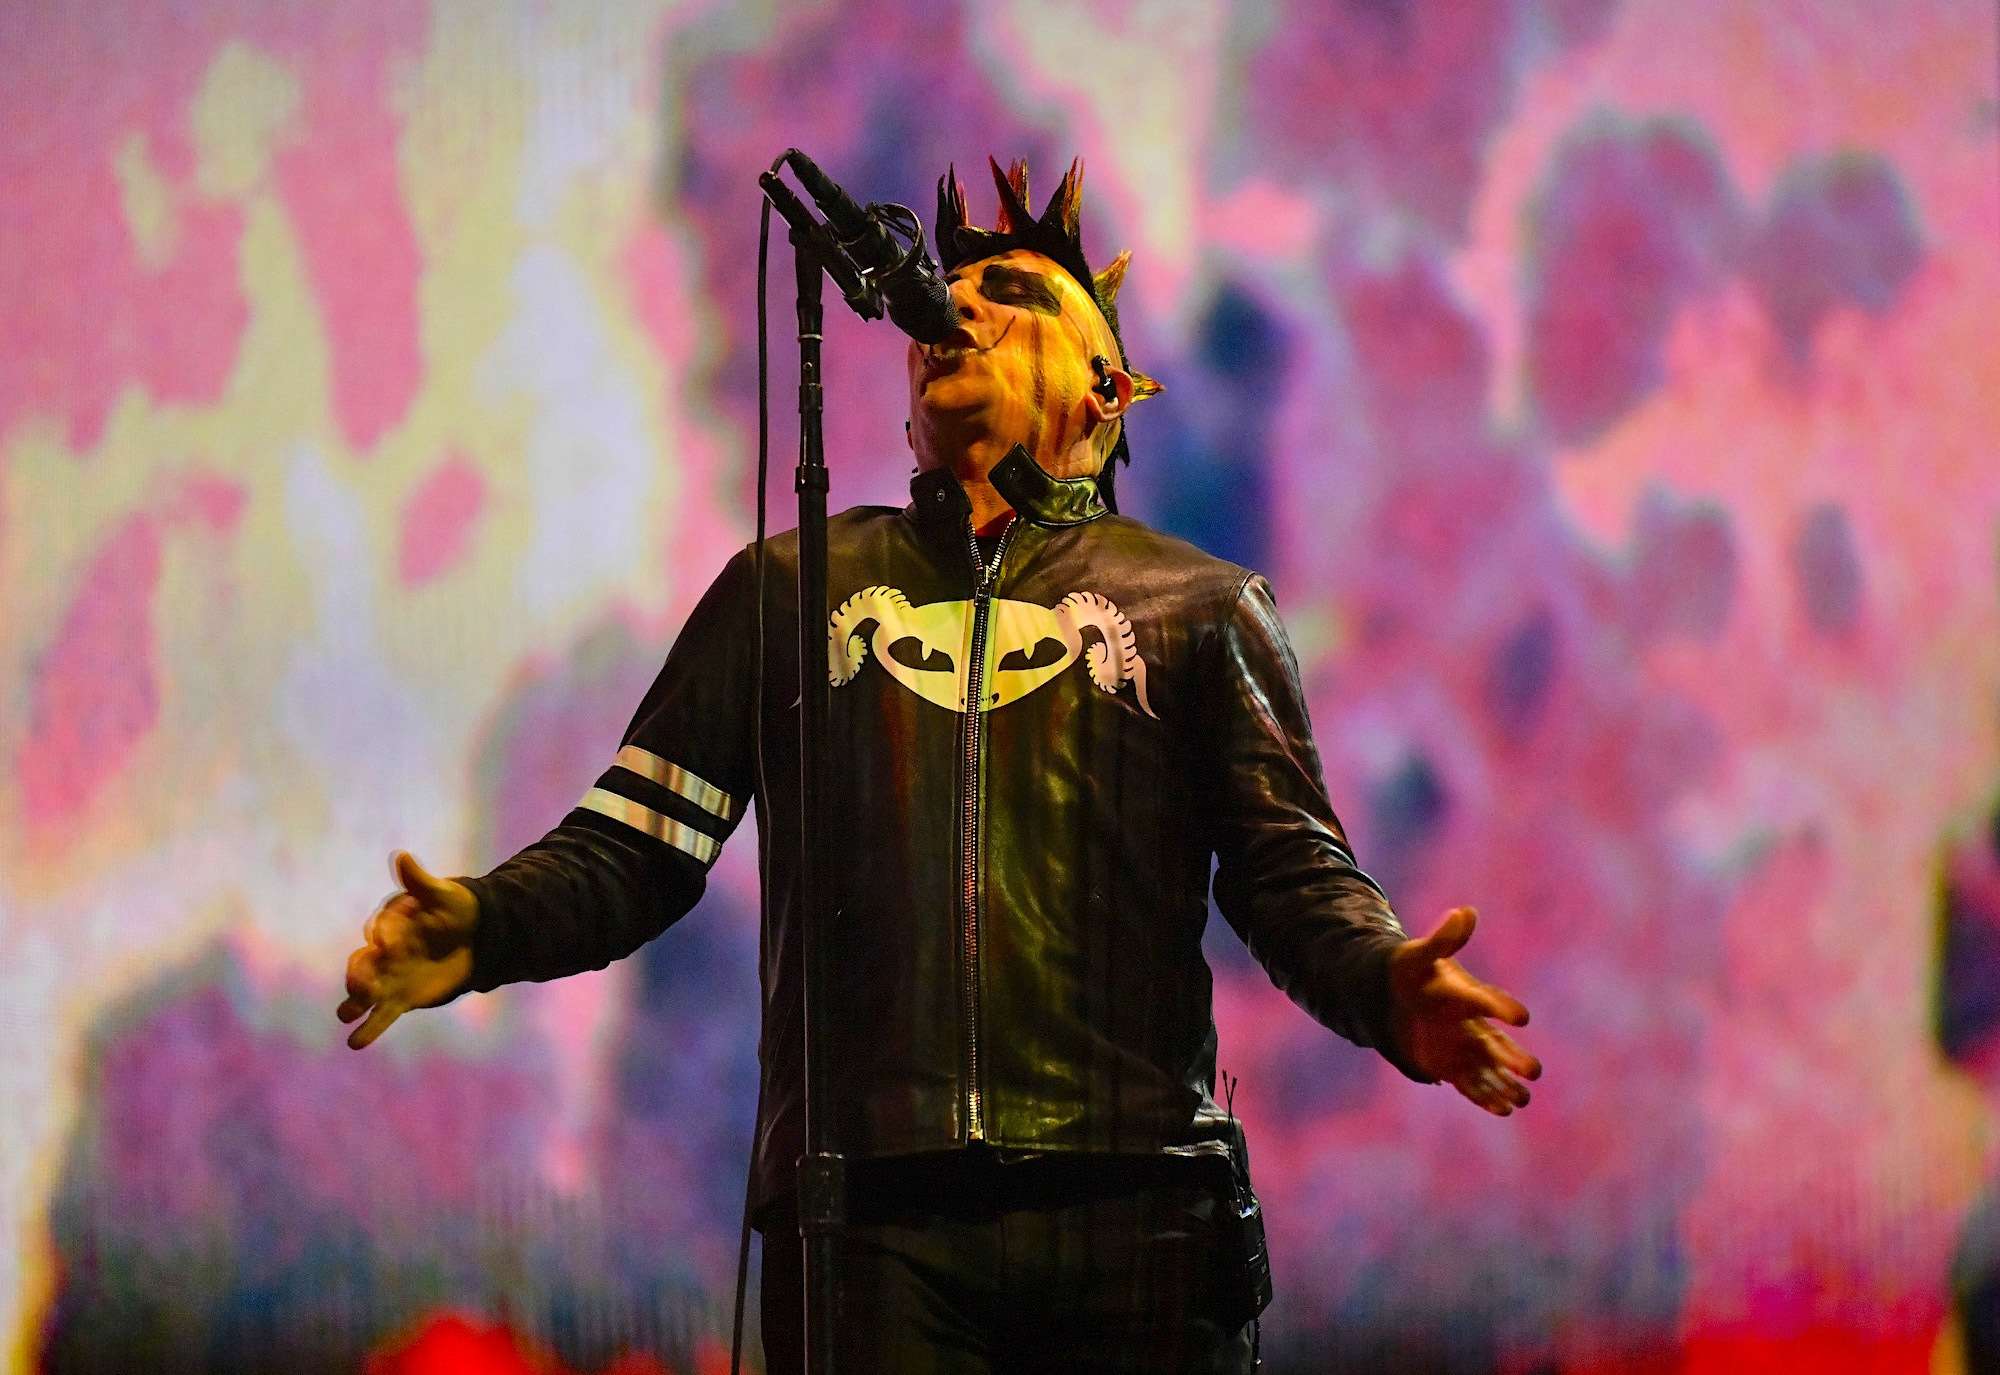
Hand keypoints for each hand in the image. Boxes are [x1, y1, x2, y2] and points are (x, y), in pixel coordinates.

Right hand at [337, 850, 479, 1049]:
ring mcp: (389, 977)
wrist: (476, 936)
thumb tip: (401, 855)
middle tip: (361, 984)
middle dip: (358, 974)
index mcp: (390, 925)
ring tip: (348, 1014)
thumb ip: (419, 881)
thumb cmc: (456, 909)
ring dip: (355, 1001)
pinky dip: (369, 1028)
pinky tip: (356, 1042)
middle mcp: (383, 952)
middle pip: (361, 964)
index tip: (387, 941)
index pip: (380, 930)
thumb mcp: (442, 894)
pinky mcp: (400, 998)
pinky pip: (381, 1015)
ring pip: (363, 991)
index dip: (382, 936)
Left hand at [1386, 906, 1540, 1114]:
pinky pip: (1471, 1085)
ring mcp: (1464, 1048)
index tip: (1520, 1016)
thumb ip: (1444, 939)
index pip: (1488, 1001)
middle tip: (1533, 1071)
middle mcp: (1473, 1025)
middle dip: (1514, 1057)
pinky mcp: (1451, 1067)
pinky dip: (1485, 1097)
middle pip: (1497, 1044)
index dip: (1502, 1007)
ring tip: (1522, 1099)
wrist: (1393, 997)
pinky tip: (1503, 1111)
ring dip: (1505, 1084)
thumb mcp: (1420, 955)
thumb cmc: (1410, 973)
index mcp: (1468, 996)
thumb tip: (1465, 912)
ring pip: (1489, 1070)